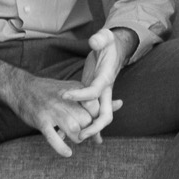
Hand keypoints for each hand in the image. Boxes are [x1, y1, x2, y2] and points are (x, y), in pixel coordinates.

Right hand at [6, 73, 103, 157]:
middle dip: (87, 132)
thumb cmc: (51, 91)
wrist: (21, 87)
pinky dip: (62, 147)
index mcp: (77, 91)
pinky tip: (67, 153)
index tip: (92, 125)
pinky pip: (54, 137)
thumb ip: (96, 99)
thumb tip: (120, 104)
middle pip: (87, 122)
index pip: (96, 109)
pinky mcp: (41, 120)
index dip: (97, 121)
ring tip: (73, 139)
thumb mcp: (75, 90)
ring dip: (77, 139)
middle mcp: (67, 100)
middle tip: (82, 134)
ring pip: (75, 130)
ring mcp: (53, 110)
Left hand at [61, 28, 129, 142]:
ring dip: (90, 131)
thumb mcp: (106, 38)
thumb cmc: (109, 43)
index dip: (79, 96)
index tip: (63, 95)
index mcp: (106, 78)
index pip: (94, 91)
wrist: (115, 49)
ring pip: (98, 118)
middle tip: (80, 136)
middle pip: (105, 115)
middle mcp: (105, 90)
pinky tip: (71, 131)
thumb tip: (94, 42)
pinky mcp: (93, 96)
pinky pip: (90, 114)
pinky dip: (84, 123)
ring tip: (74, 140)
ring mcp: (100, 95)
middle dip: (95, 127)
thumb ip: (101, 39)